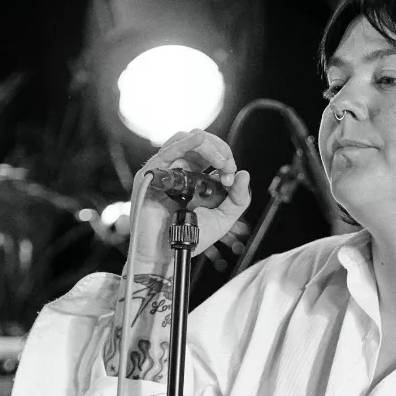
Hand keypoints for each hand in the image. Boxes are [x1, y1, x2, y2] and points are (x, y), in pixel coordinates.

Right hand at [131, 129, 250, 262]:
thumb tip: (244, 174)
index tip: (231, 178)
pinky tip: (200, 140)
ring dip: (207, 146)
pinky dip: (185, 143)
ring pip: (184, 139)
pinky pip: (167, 152)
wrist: (170, 255)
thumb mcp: (223, 218)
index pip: (211, 151)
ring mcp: (164, 171)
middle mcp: (179, 170)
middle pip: (198, 141)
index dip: (225, 157)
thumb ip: (238, 198)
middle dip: (219, 149)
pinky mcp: (151, 176)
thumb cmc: (191, 237)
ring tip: (221, 162)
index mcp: (195, 176)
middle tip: (227, 168)